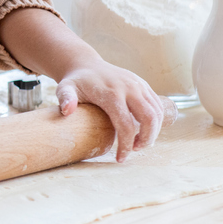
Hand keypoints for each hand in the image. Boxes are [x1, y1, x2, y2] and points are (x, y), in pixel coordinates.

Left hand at [55, 55, 171, 161]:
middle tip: (134, 150)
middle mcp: (129, 88)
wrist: (86, 65)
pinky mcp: (144, 85)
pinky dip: (156, 120)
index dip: (125, 145)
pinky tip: (144, 130)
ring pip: (157, 113)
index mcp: (111, 93)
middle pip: (149, 118)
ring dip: (153, 131)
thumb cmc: (76, 82)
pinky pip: (157, 105)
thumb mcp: (65, 88)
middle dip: (146, 139)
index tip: (120, 159)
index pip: (126, 125)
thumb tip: (67, 110)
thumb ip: (65, 98)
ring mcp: (139, 85)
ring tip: (138, 143)